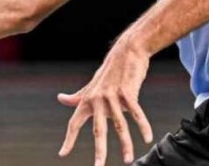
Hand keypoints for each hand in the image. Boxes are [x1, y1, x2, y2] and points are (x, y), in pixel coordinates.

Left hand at [58, 42, 153, 164]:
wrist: (125, 52)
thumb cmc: (108, 72)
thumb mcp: (91, 85)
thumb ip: (77, 96)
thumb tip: (60, 98)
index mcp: (87, 100)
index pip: (74, 123)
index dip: (69, 139)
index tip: (62, 154)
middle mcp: (97, 100)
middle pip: (98, 130)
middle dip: (99, 150)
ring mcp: (112, 96)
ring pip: (120, 125)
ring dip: (125, 144)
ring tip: (128, 159)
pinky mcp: (128, 92)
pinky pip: (136, 113)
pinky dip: (143, 126)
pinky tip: (148, 139)